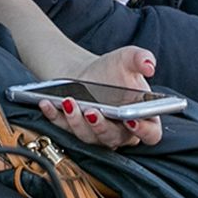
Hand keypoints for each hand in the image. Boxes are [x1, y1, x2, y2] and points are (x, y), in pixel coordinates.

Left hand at [33, 48, 164, 148]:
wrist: (85, 71)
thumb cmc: (112, 69)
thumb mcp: (128, 59)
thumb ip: (141, 58)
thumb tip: (149, 66)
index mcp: (142, 118)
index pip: (151, 134)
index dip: (143, 131)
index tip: (130, 120)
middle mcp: (120, 131)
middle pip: (114, 138)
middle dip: (102, 127)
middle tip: (93, 111)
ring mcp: (97, 135)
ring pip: (89, 137)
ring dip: (76, 122)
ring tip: (68, 102)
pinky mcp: (74, 131)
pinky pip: (64, 129)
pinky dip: (54, 117)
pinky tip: (47, 103)